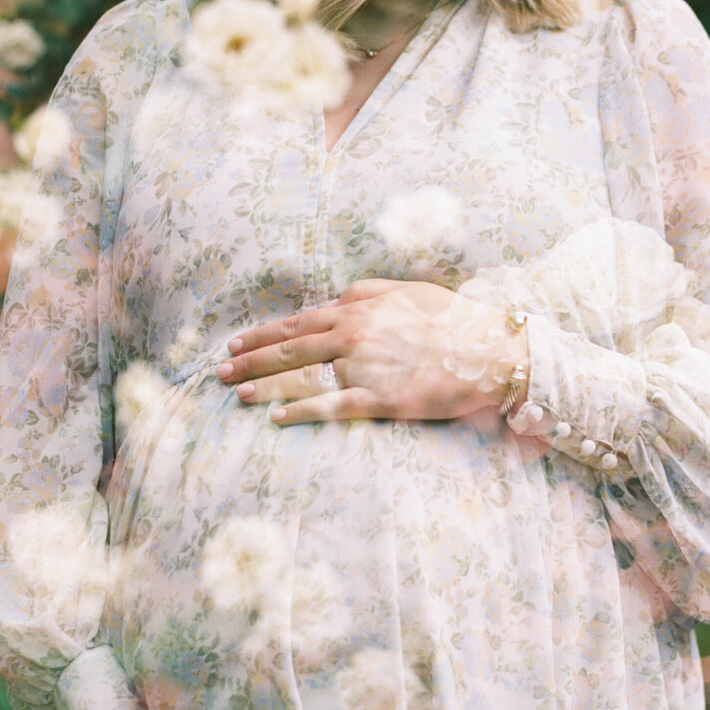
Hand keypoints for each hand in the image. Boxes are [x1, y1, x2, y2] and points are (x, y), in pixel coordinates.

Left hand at [215, 278, 528, 424]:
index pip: (299, 321)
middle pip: (289, 348)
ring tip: (235, 392)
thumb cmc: (453, 319)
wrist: (490, 349)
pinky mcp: (380, 399)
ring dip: (264, 385)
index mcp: (359, 308)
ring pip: (301, 376)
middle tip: (219, 369)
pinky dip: (300, 412)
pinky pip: (330, 406)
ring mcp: (364, 367)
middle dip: (250, 358)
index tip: (238, 340)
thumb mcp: (407, 290)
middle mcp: (354, 334)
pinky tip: (276, 418)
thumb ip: (368, 292)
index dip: (264, 333)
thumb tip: (337, 297)